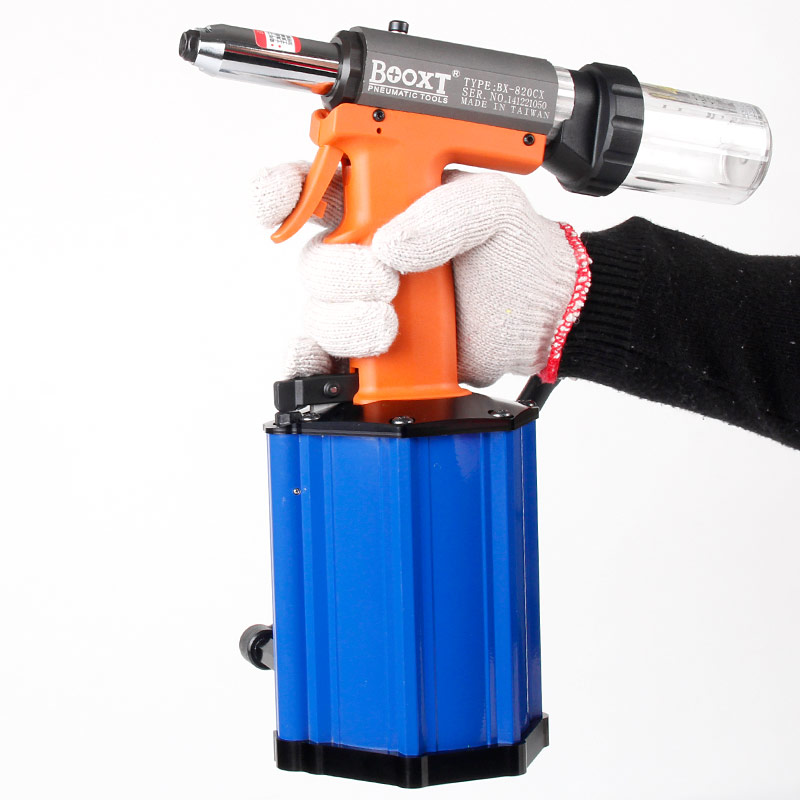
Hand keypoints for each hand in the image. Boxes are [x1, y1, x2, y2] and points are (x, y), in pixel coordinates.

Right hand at [253, 162, 589, 386]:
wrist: (539, 315)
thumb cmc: (517, 251)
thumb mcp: (492, 206)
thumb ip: (444, 212)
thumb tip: (391, 245)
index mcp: (383, 201)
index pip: (314, 186)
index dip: (285, 188)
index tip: (288, 197)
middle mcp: (365, 250)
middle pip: (312, 260)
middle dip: (341, 273)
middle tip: (387, 279)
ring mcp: (366, 301)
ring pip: (319, 311)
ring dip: (347, 320)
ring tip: (390, 325)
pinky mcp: (374, 346)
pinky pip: (327, 355)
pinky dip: (317, 364)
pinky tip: (334, 369)